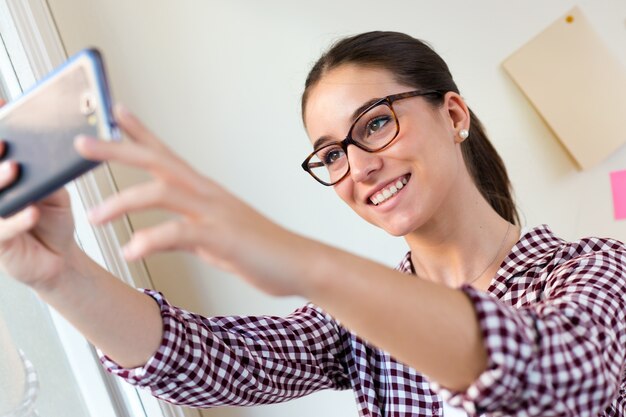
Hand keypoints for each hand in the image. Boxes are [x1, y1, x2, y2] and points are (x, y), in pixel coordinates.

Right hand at [0, 100, 77, 289]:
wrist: (59, 256)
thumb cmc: (51, 219)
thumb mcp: (54, 191)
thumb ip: (47, 174)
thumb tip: (48, 150)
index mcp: (1, 178)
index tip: (2, 110)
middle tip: (3, 143)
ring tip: (14, 169)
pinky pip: (2, 230)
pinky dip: (16, 220)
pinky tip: (31, 211)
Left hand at [75, 106, 304, 295]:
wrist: (299, 263)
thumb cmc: (258, 250)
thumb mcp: (213, 237)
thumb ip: (183, 231)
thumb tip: (156, 236)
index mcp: (204, 190)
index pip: (165, 153)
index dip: (138, 131)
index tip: (113, 112)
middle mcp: (207, 193)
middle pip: (156, 161)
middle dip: (117, 149)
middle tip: (82, 142)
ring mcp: (215, 212)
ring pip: (161, 193)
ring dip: (122, 202)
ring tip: (94, 217)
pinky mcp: (221, 237)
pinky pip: (178, 233)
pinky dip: (150, 240)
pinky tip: (130, 251)